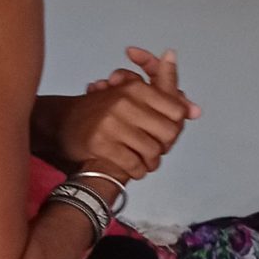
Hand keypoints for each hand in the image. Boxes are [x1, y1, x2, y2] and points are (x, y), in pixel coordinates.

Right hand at [48, 48, 200, 179]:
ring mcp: (111, 122)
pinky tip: (134, 169)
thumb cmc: (102, 112)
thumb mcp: (130, 96)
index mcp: (135, 87)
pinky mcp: (101, 143)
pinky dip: (138, 171)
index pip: (176, 109)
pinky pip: (133, 164)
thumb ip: (165, 101)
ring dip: (152, 162)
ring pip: (152, 150)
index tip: (162, 131)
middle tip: (155, 150)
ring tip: (145, 162)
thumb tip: (196, 111)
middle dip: (165, 146)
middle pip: (168, 132)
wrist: (62, 124)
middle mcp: (124, 101)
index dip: (176, 125)